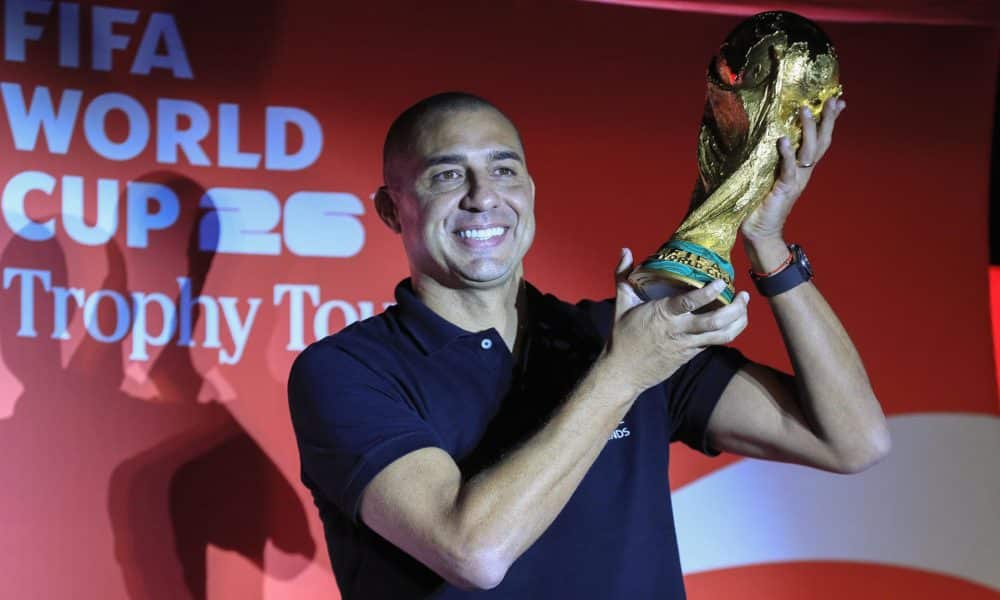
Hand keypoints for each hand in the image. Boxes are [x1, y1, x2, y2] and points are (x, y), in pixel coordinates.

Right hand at [602, 248, 749, 393]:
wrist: (625, 372)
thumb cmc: (622, 336)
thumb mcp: (621, 304)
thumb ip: (623, 274)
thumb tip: (625, 250)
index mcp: (662, 315)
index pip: (687, 304)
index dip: (707, 294)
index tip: (721, 282)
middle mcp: (678, 330)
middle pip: (714, 322)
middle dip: (735, 309)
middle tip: (743, 295)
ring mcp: (687, 344)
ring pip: (721, 336)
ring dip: (738, 322)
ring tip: (744, 307)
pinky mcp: (691, 354)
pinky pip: (714, 343)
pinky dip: (727, 332)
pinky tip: (733, 321)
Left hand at [740, 96, 845, 244]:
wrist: (760, 232)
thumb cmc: (760, 203)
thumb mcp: (768, 176)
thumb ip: (771, 159)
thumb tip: (764, 137)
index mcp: (801, 169)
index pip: (819, 141)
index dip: (829, 122)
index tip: (838, 100)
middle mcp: (803, 173)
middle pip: (820, 142)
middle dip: (827, 120)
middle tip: (831, 99)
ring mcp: (795, 181)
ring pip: (808, 151)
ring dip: (808, 130)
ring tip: (805, 109)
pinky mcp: (784, 189)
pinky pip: (788, 169)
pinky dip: (786, 154)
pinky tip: (784, 141)